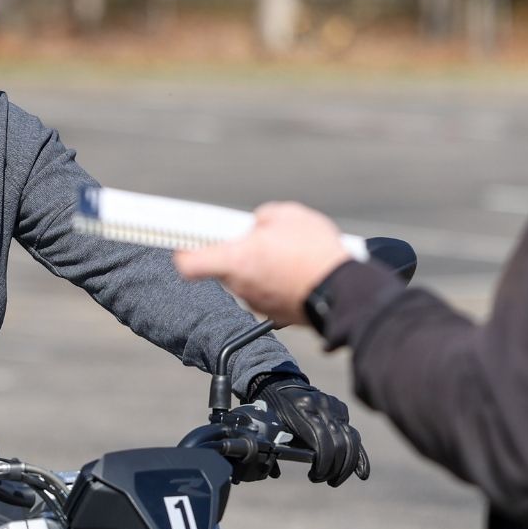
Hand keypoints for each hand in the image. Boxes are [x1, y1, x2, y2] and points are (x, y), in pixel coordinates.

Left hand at [174, 203, 352, 325]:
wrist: (344, 290)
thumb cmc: (314, 252)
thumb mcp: (288, 215)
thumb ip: (263, 218)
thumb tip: (260, 225)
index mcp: (235, 260)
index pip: (190, 263)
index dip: (185, 253)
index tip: (183, 245)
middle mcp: (240, 286)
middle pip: (227, 266)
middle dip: (242, 252)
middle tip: (265, 240)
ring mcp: (257, 303)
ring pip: (250, 279)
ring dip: (263, 267)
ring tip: (291, 255)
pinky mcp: (276, 313)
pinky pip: (269, 291)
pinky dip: (279, 282)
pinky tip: (300, 271)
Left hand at [254, 376, 370, 486]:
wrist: (278, 382)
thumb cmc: (271, 409)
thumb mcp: (269, 426)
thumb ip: (273, 449)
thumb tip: (275, 474)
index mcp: (303, 410)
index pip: (322, 441)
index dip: (323, 463)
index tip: (314, 475)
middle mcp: (322, 406)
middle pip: (339, 443)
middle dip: (334, 468)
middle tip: (324, 480)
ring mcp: (334, 406)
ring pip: (350, 440)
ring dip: (345, 466)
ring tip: (334, 480)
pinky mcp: (341, 409)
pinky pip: (353, 434)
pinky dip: (359, 456)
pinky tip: (362, 474)